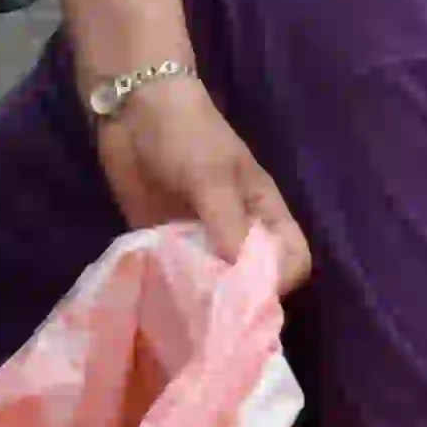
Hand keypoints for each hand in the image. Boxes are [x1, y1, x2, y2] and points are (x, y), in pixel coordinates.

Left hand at [94, 65, 312, 294]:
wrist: (134, 110)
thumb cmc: (186, 134)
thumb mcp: (211, 176)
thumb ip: (226, 222)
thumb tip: (240, 275)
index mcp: (263, 212)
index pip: (292, 258)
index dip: (280, 280)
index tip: (249, 296)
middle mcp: (236, 231)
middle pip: (251, 278)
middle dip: (236, 298)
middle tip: (210, 316)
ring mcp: (198, 237)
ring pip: (211, 281)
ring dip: (198, 298)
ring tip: (182, 315)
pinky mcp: (162, 239)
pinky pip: (172, 273)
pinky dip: (167, 287)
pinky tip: (155, 299)